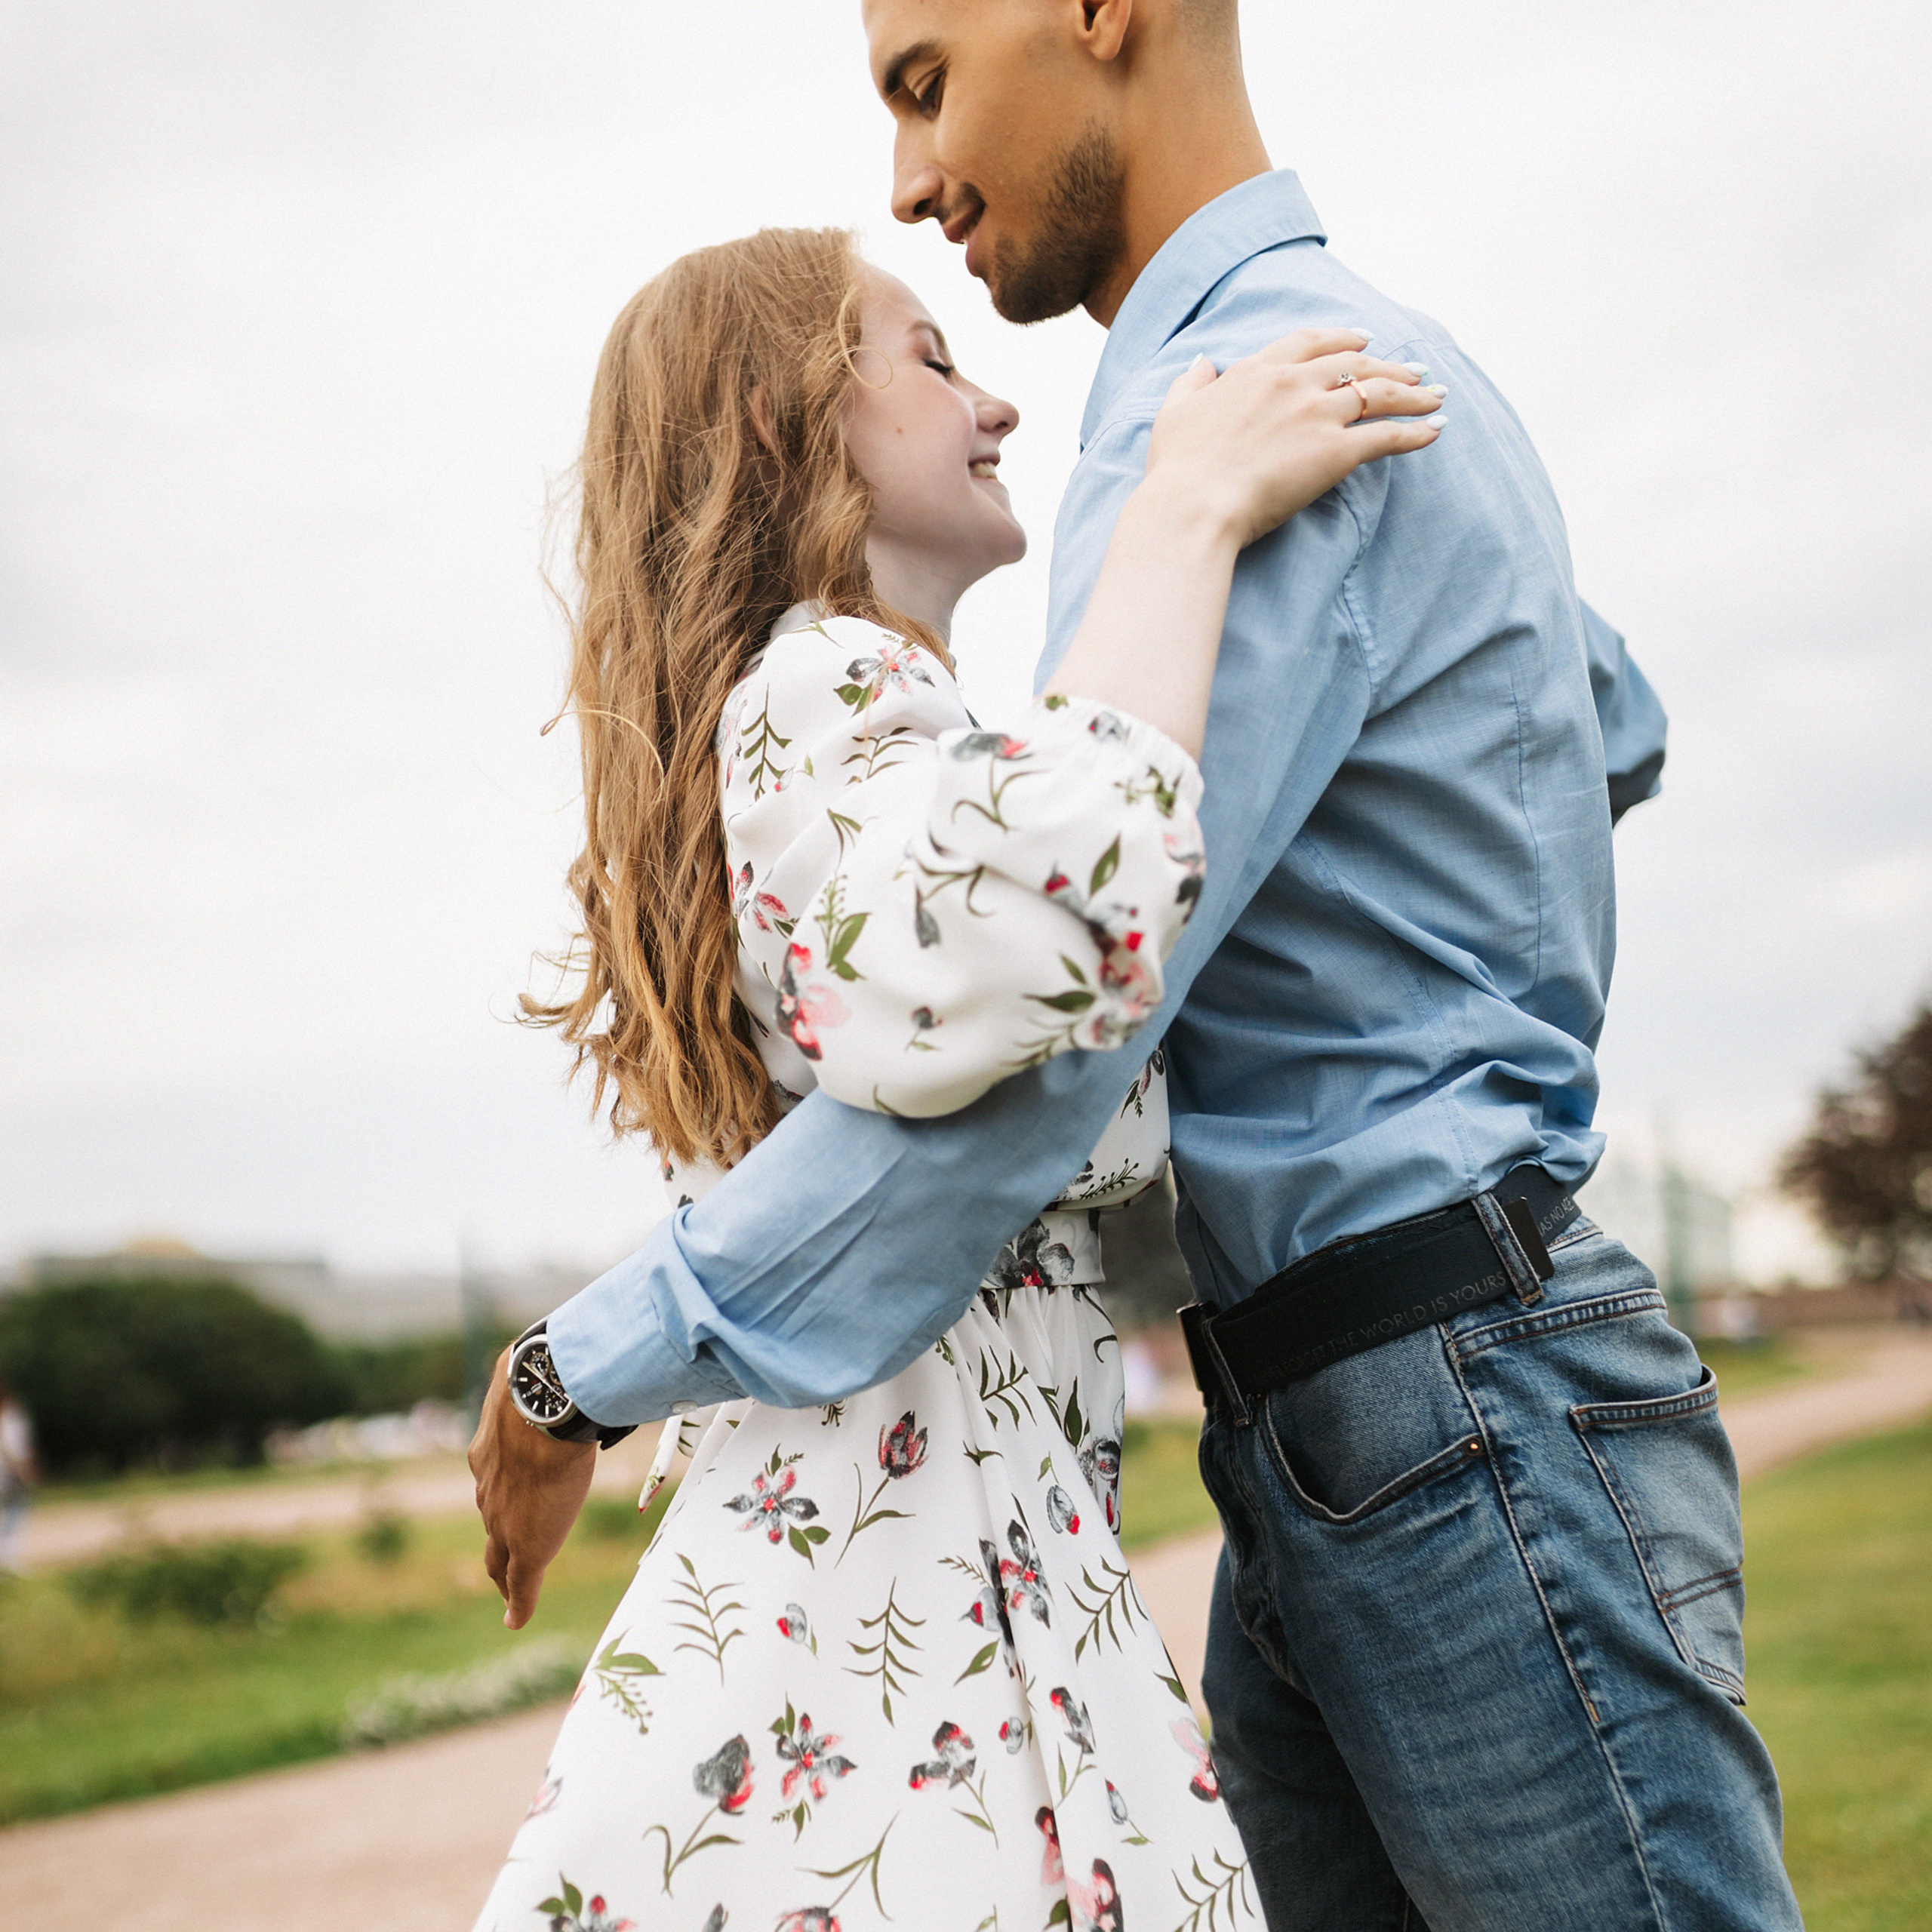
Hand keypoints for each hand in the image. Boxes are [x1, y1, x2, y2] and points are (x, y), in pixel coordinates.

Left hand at [468, 1347, 596, 1627]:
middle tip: (500, 1562)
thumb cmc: (551, 1387)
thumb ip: (557, 1384)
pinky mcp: (524, 1545)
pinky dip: (518, 1603)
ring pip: (499, 1553)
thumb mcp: (543, 1383)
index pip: (493, 1485)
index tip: (506, 1513)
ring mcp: (503, 1517)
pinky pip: (518, 1582)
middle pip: (490, 1524)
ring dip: (505, 1571)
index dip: (500, 1503)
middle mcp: (489, 1486)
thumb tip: (584, 1353)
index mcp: (492, 1451)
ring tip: (508, 1589)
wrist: (544, 1410)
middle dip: (496, 1543)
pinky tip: (515, 1620)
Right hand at [1143, 328, 1442, 549]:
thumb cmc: (1178, 468)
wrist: (1193, 505)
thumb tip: (1202, 362)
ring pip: (1380, 394)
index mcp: (1257, 370)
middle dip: (1388, 365)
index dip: (1341, 338)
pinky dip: (1417, 432)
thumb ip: (1191, 383)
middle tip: (1413, 371)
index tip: (1362, 338)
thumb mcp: (1175, 413)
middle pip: (1355, 363)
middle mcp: (1293, 383)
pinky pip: (1388, 435)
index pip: (1309, 342)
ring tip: (1436, 396)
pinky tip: (1435, 431)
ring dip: (1413, 394)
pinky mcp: (1336, 451)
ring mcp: (1317, 414)